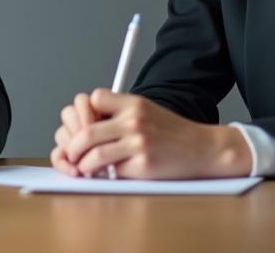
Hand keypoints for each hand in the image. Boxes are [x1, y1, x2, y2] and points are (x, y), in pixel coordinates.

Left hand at [50, 89, 252, 179]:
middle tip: (71, 154)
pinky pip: (112, 172)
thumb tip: (87, 124)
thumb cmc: (171, 131)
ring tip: (83, 167)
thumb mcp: (146, 110)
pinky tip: (106, 175)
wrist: (202, 148)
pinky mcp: (143, 166)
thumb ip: (120, 113)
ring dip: (83, 164)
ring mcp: (138, 144)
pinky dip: (104, 175)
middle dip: (74, 146)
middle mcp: (134, 121)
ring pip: (94, 155)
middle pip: (87, 131)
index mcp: (133, 103)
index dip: (83, 112)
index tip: (81, 125)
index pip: (93, 99)